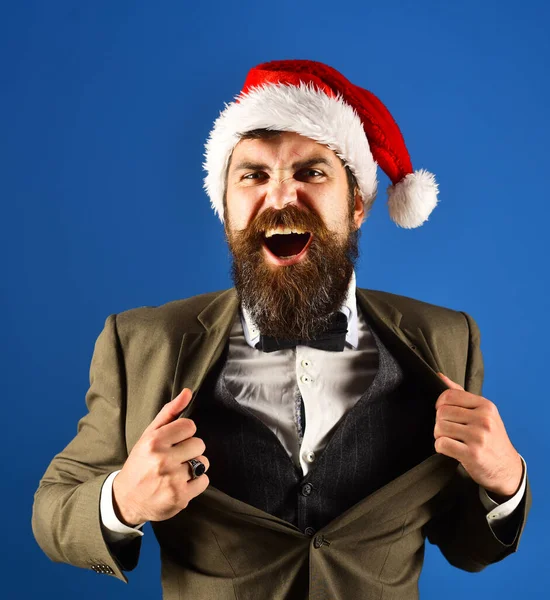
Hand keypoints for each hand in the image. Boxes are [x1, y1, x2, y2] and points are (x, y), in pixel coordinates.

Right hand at [112, 388, 209, 525]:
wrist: (126, 499)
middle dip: (190, 450)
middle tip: (176, 457)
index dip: (185, 433)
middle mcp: (163, 460)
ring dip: (195, 466)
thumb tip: (188, 392)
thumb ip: (169, 412)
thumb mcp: (149, 435)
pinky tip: (181, 483)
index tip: (176, 441)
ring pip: (204, 463)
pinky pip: (204, 481)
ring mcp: (172, 480)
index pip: (190, 426)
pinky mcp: (180, 498)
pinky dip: (196, 482)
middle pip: (199, 444)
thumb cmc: (141, 462)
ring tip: (178, 471)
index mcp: (154, 442)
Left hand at [434, 373, 522, 500]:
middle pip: (441, 412)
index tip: (443, 412)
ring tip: (451, 440)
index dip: (439, 403)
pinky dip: (440, 447)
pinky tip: (450, 450)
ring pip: (439, 428)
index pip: (449, 395)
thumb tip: (440, 376)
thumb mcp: (482, 414)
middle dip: (439, 422)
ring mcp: (479, 437)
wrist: (507, 468)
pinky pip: (442, 444)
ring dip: (439, 436)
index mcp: (486, 406)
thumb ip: (460, 395)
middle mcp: (484, 419)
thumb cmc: (491, 438)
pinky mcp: (472, 454)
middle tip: (449, 430)